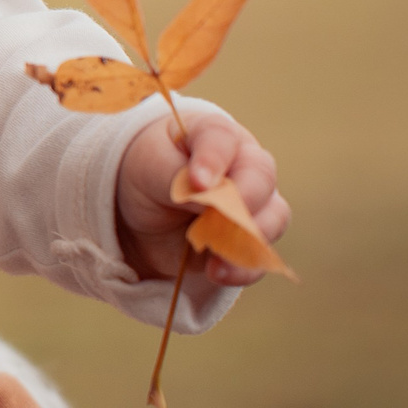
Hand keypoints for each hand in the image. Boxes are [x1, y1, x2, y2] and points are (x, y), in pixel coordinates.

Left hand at [114, 110, 288, 287]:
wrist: (135, 211)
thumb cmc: (145, 173)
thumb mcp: (147, 168)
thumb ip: (176, 177)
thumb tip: (211, 196)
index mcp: (212, 135)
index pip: (221, 138)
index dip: (212, 160)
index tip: (197, 183)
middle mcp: (243, 164)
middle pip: (260, 177)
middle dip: (240, 202)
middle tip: (215, 219)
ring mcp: (252, 202)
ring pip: (272, 217)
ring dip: (246, 239)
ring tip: (214, 256)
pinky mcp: (248, 238)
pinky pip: (260, 255)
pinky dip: (243, 267)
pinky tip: (217, 272)